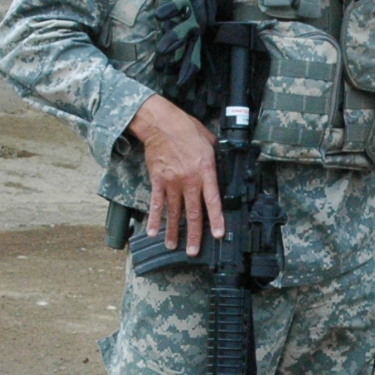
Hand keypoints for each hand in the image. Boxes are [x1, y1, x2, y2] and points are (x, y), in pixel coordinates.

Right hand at [128, 94, 222, 254]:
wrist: (161, 123)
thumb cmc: (187, 130)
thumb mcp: (210, 142)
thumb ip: (216, 159)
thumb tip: (222, 170)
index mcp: (205, 171)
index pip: (213, 200)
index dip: (216, 219)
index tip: (218, 235)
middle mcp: (189, 180)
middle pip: (193, 212)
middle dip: (194, 234)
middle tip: (194, 251)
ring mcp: (172, 182)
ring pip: (174, 212)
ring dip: (173, 231)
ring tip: (173, 246)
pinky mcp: (157, 180)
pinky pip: (156, 203)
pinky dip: (154, 218)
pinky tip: (152, 232)